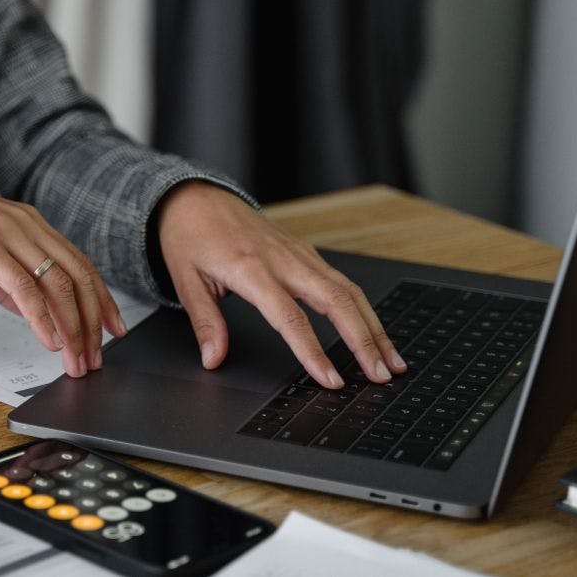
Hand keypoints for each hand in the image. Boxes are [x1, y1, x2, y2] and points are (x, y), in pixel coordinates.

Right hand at [0, 173, 126, 376]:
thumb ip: (13, 282)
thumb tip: (37, 313)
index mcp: (33, 225)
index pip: (81, 264)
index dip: (102, 299)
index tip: (115, 329)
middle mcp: (28, 225)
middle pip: (77, 276)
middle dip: (92, 321)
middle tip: (96, 356)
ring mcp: (8, 233)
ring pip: (56, 283)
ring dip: (72, 326)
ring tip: (75, 358)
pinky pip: (23, 286)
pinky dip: (41, 317)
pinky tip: (48, 340)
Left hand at [156, 181, 403, 387]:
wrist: (196, 197)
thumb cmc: (189, 235)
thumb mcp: (185, 280)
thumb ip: (205, 323)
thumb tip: (213, 359)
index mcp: (250, 269)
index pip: (289, 318)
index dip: (312, 352)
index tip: (330, 380)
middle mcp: (283, 259)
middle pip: (336, 302)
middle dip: (364, 341)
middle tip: (380, 375)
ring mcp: (299, 253)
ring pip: (348, 290)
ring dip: (374, 327)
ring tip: (391, 361)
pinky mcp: (305, 251)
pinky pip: (341, 281)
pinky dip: (362, 308)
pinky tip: (373, 329)